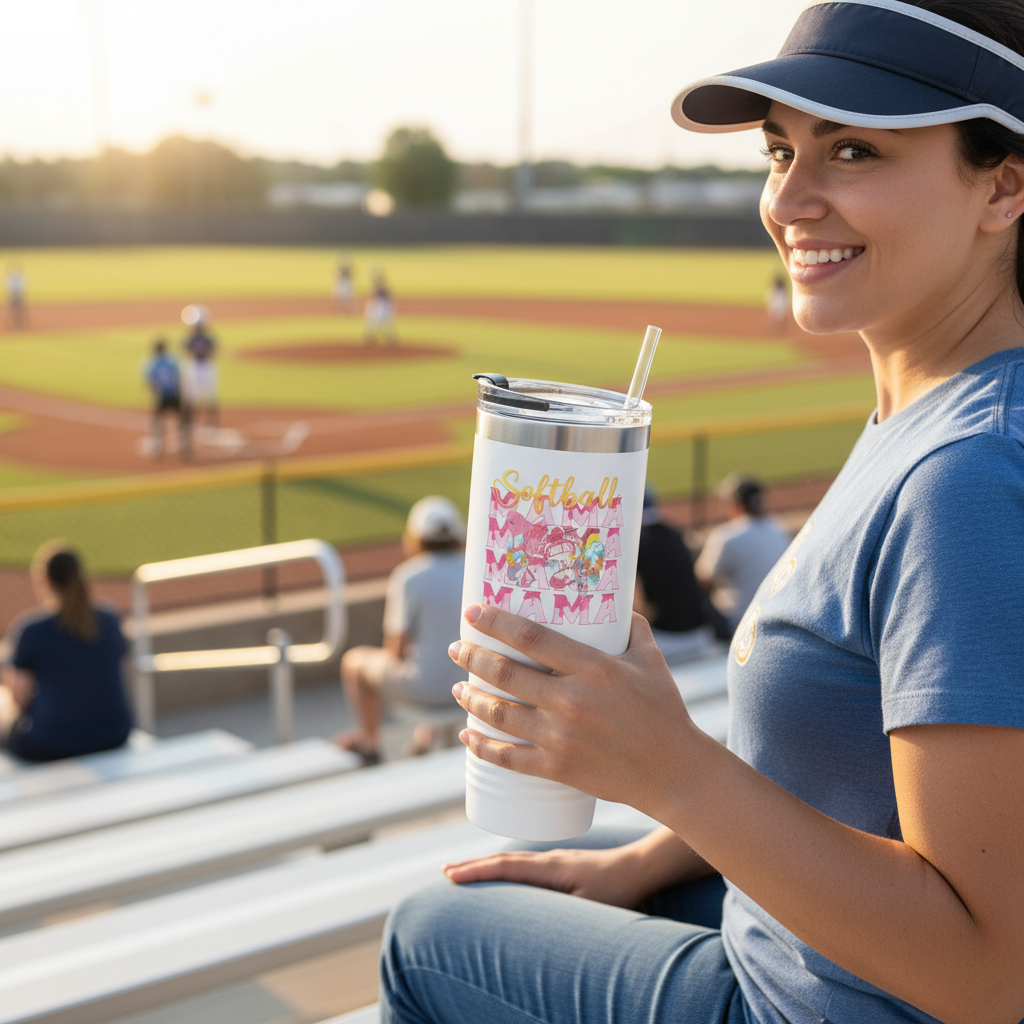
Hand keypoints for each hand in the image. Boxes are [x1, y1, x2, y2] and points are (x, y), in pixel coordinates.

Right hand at [443, 846, 646, 908]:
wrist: (640, 867)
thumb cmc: (616, 890)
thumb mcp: (587, 907)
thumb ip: (562, 915)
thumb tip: (535, 928)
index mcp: (549, 868)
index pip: (505, 867)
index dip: (476, 871)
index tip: (450, 875)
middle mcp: (547, 860)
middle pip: (502, 860)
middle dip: (472, 866)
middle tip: (445, 872)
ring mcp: (554, 860)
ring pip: (512, 861)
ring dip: (486, 865)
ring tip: (464, 871)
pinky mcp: (562, 865)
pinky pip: (524, 864)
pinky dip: (504, 868)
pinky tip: (502, 874)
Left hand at [448, 606, 706, 813]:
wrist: (675, 772)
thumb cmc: (664, 711)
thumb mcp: (650, 660)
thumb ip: (632, 627)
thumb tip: (614, 604)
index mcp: (593, 668)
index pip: (531, 638)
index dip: (496, 622)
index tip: (471, 612)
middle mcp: (571, 701)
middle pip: (505, 674)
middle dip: (471, 657)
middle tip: (456, 649)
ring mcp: (561, 737)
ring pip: (499, 714)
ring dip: (471, 698)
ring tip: (457, 687)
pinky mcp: (557, 768)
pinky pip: (508, 757)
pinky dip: (481, 745)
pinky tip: (466, 735)